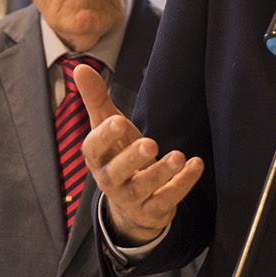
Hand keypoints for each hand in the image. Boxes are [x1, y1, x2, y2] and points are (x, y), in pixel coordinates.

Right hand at [75, 63, 202, 244]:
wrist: (131, 202)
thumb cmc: (118, 154)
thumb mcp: (107, 127)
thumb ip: (96, 99)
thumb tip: (79, 66)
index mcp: (97, 159)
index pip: (93, 149)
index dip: (104, 136)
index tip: (117, 120)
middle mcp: (110, 181)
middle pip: (117, 173)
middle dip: (133, 159)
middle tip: (150, 143)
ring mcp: (132, 198)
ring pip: (144, 189)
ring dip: (162, 173)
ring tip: (179, 156)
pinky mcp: (153, 210)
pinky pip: (167, 200)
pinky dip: (182, 183)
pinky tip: (196, 164)